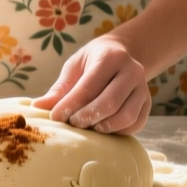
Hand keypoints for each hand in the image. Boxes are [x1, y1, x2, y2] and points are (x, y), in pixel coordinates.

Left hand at [32, 36, 151, 133]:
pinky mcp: (148, 104)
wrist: (121, 54)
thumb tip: (39, 107)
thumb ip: (60, 88)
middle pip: (110, 103)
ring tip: (88, 127)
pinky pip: (136, 124)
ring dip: (103, 127)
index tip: (55, 117)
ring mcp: (144, 88)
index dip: (70, 105)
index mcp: (111, 57)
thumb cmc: (92, 62)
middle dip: (87, 117)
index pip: (89, 87)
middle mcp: (132, 71)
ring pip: (126, 116)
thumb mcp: (74, 67)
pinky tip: (102, 127)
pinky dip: (118, 132)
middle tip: (72, 123)